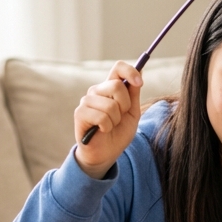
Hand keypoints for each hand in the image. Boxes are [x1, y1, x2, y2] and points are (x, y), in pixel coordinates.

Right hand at [73, 61, 142, 178]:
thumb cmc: (119, 133)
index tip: (139, 83)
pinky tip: (102, 130)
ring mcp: (87, 101)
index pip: (118, 68)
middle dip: (125, 105)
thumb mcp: (132, 113)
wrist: (106, 153)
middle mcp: (97, 90)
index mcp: (110, 88)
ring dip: (115, 120)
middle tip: (120, 117)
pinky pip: (101, 117)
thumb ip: (134, 94)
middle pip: (117, 86)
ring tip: (110, 126)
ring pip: (110, 105)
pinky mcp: (80, 113)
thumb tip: (140, 72)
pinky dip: (107, 127)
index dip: (130, 71)